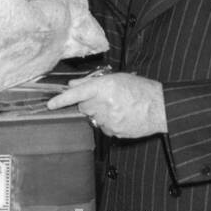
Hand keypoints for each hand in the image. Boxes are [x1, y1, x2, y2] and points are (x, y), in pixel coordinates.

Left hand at [47, 72, 166, 137]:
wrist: (160, 107)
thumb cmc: (140, 89)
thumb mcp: (117, 78)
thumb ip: (92, 81)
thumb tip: (73, 84)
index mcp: (104, 87)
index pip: (77, 93)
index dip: (62, 99)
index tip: (50, 104)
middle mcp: (104, 104)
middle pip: (83, 106)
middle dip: (89, 103)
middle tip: (104, 98)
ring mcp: (109, 120)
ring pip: (93, 118)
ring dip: (99, 113)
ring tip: (117, 107)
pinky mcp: (114, 131)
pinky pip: (103, 128)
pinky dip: (108, 123)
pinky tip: (121, 116)